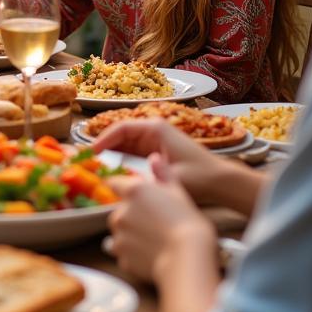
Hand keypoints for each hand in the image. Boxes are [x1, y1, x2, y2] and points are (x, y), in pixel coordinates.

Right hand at [93, 120, 235, 205]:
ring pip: (125, 145)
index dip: (104, 139)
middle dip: (105, 148)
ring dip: (112, 156)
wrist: (221, 182)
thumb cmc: (199, 177)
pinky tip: (115, 173)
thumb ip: (144, 180)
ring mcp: (154, 140)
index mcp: (156, 129)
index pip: (121, 128)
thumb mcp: (169, 179)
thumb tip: (119, 183)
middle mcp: (153, 130)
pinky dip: (122, 162)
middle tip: (90, 162)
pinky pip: (133, 153)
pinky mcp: (156, 151)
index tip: (92, 152)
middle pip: (120, 135)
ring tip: (98, 169)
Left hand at [108, 153, 215, 282]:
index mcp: (134, 191)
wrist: (188, 257)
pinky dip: (133, 254)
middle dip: (132, 215)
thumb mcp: (179, 192)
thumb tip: (154, 158)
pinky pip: (123, 253)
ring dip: (131, 235)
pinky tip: (151, 255)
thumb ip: (163, 174)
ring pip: (120, 232)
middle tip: (155, 223)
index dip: (123, 188)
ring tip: (155, 241)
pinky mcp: (121, 256)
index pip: (114, 183)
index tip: (134, 196)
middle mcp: (121, 211)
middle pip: (120, 210)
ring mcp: (119, 235)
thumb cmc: (188, 224)